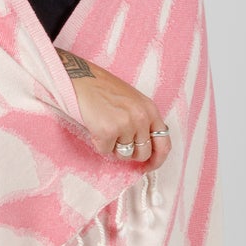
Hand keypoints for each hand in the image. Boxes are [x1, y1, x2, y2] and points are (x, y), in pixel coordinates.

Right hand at [55, 48, 171, 173]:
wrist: (81, 80)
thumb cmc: (104, 89)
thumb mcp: (134, 102)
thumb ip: (143, 122)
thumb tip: (145, 147)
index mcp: (150, 110)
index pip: (164, 143)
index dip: (157, 159)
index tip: (149, 165)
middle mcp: (141, 118)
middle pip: (143, 153)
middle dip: (130, 154)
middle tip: (118, 144)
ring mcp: (126, 125)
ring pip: (124, 155)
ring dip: (114, 148)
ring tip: (106, 130)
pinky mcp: (108, 131)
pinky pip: (106, 151)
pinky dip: (99, 144)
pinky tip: (95, 128)